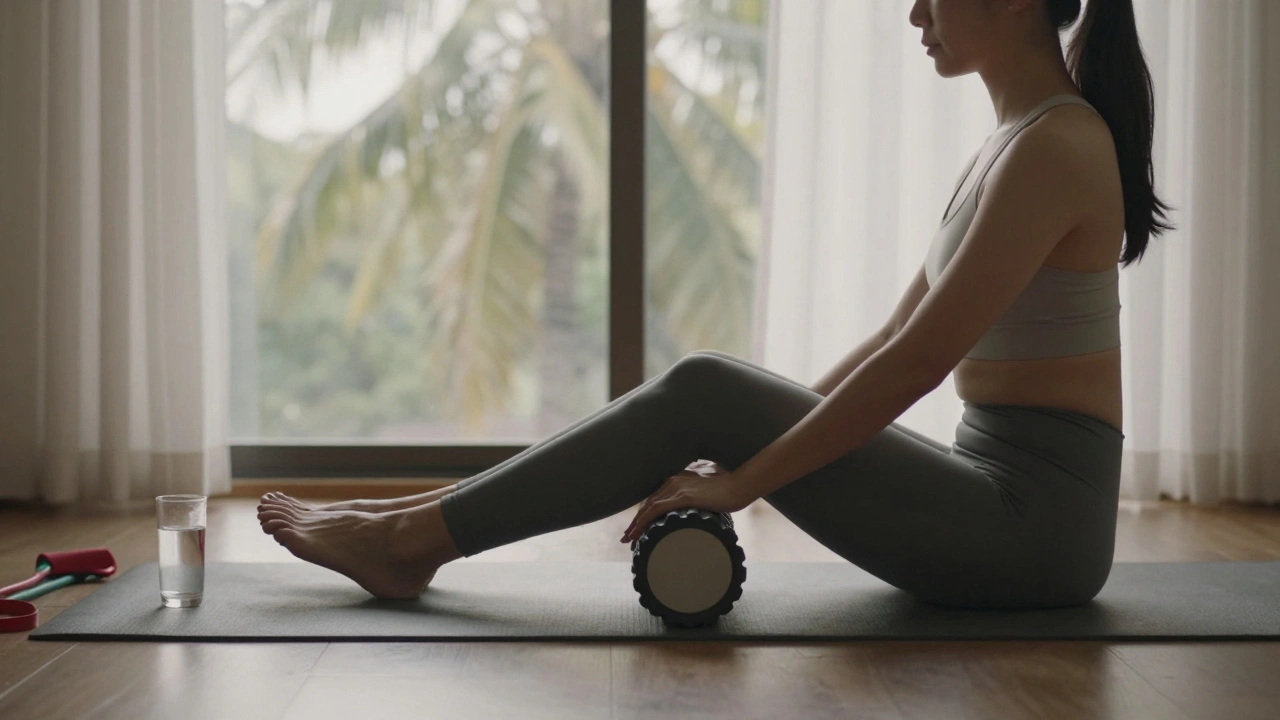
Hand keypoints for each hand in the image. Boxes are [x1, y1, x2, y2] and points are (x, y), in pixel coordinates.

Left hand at [620, 460, 755, 543]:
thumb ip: (698, 501)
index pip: (655, 499)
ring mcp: (677, 487)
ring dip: (636, 524)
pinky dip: (644, 521)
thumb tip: (696, 513)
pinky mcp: (682, 496)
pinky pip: (656, 509)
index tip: (637, 528)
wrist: (740, 485)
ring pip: (648, 507)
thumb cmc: (729, 492)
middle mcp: (673, 481)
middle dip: (636, 521)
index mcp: (678, 480)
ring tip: (629, 540)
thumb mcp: (708, 496)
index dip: (644, 514)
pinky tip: (638, 532)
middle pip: (648, 503)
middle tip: (627, 538)